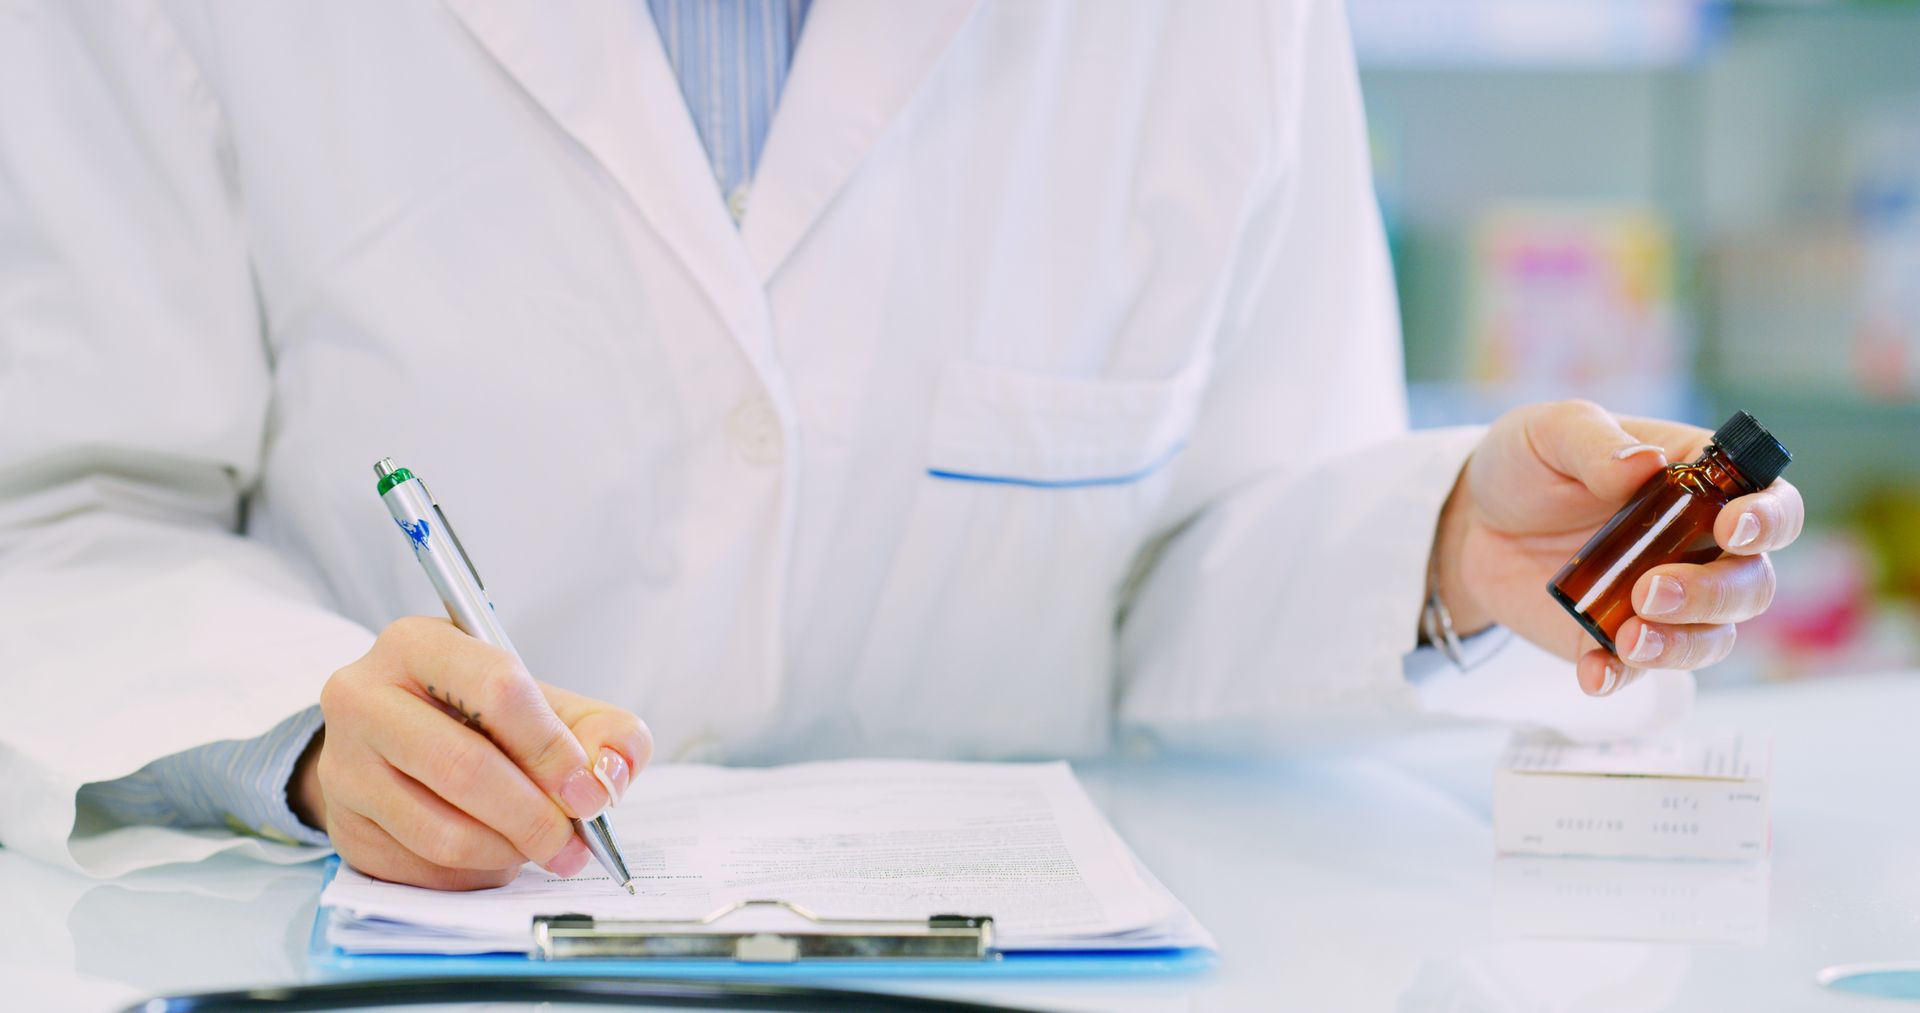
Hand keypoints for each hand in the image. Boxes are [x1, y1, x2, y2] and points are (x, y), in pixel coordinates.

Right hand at [290, 616, 652, 889]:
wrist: (404, 745)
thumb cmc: (483, 719)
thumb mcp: (550, 704)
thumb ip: (605, 731)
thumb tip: (610, 775)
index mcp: (418, 644)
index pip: (496, 689)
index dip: (551, 748)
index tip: (587, 791)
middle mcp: (363, 697)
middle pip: (463, 767)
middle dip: (534, 816)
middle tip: (573, 844)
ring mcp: (343, 765)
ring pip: (440, 831)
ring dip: (507, 852)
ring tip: (537, 848)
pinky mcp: (343, 826)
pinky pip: (420, 869)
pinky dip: (473, 873)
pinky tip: (494, 854)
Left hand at [1435, 400, 1803, 696]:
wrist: (1471, 522)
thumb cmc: (1527, 464)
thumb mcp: (1551, 432)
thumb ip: (1596, 443)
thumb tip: (1645, 462)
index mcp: (1700, 484)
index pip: (1771, 503)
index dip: (1769, 519)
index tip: (1733, 527)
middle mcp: (1698, 546)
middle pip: (1751, 582)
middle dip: (1714, 593)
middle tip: (1652, 590)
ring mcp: (1663, 599)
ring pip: (1712, 637)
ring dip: (1680, 644)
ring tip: (1628, 639)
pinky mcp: (1619, 640)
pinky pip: (1639, 672)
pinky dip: (1621, 676)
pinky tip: (1593, 672)